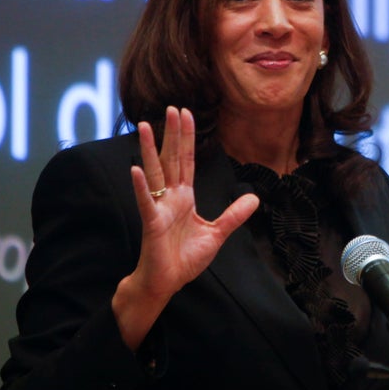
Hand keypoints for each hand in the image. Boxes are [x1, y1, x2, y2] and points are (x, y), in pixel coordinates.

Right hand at [112, 107, 259, 349]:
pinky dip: (141, 186)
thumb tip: (253, 198)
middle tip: (171, 107)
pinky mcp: (152, 223)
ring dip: (150, 149)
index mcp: (184, 197)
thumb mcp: (216, 234)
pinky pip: (146, 202)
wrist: (167, 282)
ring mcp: (159, 208)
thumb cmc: (185, 259)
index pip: (186, 161)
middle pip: (171, 159)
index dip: (186, 137)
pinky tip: (135, 169)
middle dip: (172, 134)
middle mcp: (170, 197)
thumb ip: (233, 215)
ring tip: (144, 126)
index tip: (186, 113)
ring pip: (155, 172)